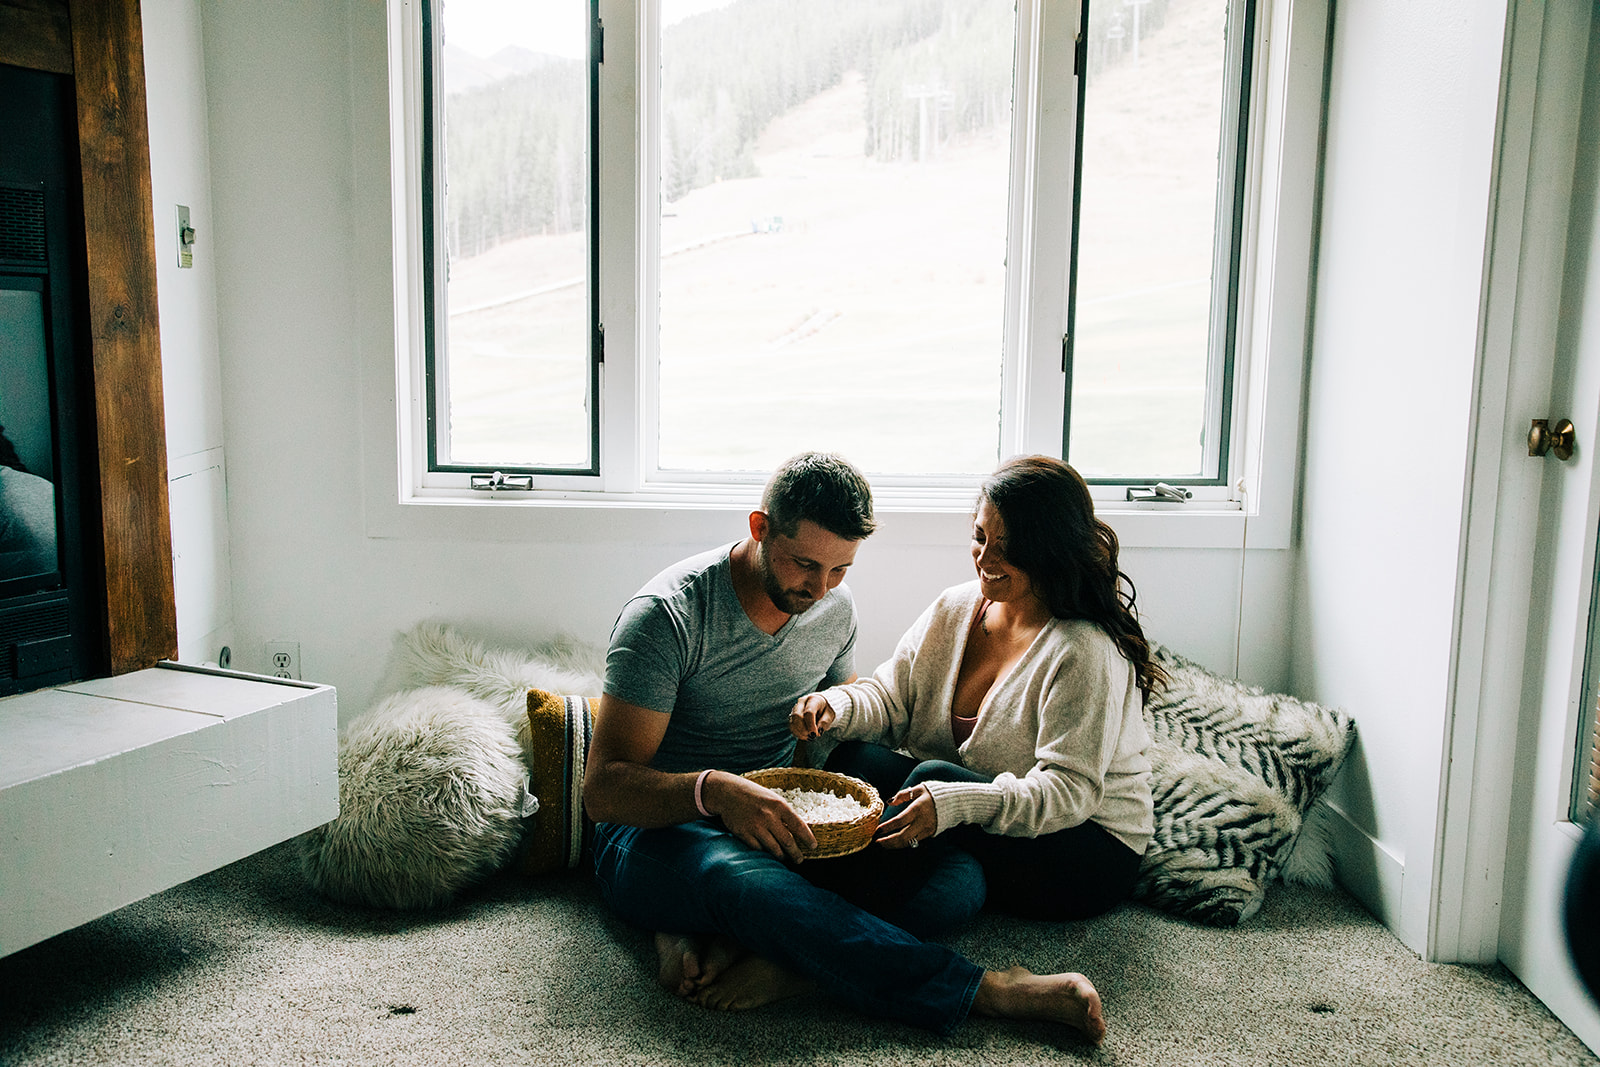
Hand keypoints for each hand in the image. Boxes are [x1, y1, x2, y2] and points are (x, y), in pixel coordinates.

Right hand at [701, 771, 817, 863]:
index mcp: (779, 805)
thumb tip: (797, 831)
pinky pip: (758, 849)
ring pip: (774, 848)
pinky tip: (768, 852)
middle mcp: (768, 817)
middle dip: (796, 854)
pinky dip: (765, 852)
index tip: (813, 846)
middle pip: (787, 842)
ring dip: (782, 856)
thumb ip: (784, 813)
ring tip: (785, 858)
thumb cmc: (754, 795)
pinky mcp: (744, 834)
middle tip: (800, 859)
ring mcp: (755, 826)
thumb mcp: (772, 798)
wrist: (728, 792)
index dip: (808, 839)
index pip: (798, 826)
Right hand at [788, 693, 836, 740]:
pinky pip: (791, 725)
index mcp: (813, 699)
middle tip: (812, 736)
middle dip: (803, 729)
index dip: (811, 725)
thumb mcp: (830, 715)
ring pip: (792, 721)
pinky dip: (797, 733)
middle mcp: (802, 702)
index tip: (815, 734)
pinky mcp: (792, 715)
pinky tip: (804, 736)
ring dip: (800, 732)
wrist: (821, 706)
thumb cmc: (826, 710)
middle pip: (797, 716)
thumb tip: (818, 730)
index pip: (809, 712)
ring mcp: (795, 708)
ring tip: (809, 737)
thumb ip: (824, 722)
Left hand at [875, 784, 936, 848]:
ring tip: (883, 844)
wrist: (955, 802)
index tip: (877, 830)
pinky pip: (915, 841)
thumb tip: (890, 802)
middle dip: (888, 841)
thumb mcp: (919, 789)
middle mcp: (922, 822)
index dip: (887, 827)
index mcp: (917, 809)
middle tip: (877, 841)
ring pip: (908, 842)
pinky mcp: (930, 834)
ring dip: (894, 845)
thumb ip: (903, 795)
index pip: (899, 821)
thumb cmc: (934, 793)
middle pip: (902, 836)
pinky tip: (895, 842)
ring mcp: (926, 829)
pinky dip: (904, 843)